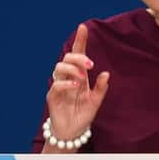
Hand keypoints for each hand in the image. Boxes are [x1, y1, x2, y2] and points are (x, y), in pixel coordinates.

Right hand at [46, 24, 109, 140]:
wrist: (72, 132)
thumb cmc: (83, 115)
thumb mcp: (96, 101)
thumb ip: (101, 88)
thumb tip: (106, 73)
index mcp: (79, 76)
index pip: (78, 54)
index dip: (80, 40)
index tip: (83, 27)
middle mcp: (68, 78)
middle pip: (67, 58)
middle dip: (78, 56)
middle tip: (90, 64)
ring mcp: (59, 86)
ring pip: (59, 67)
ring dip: (72, 69)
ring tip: (83, 78)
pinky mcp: (52, 96)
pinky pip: (56, 84)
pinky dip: (66, 82)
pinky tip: (75, 85)